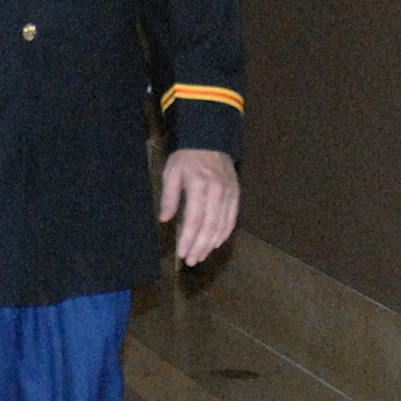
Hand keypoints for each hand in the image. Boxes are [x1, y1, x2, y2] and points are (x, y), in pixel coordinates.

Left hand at [159, 148, 238, 266]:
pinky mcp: (236, 194)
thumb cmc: (187, 157)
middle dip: (200, 246)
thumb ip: (169, 196)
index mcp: (198, 185)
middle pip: (209, 226)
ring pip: (222, 225)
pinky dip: (224, 233)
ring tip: (200, 256)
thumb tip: (165, 219)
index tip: (181, 253)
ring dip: (211, 244)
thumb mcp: (171, 172)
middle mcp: (217, 191)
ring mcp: (229, 193)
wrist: (211, 139)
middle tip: (191, 261)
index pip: (194, 219)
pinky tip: (215, 243)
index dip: (188, 239)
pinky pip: (232, 218)